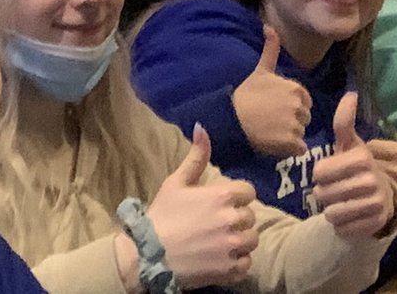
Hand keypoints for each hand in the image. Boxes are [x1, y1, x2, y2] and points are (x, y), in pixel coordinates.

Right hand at [137, 124, 259, 288]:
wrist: (145, 256)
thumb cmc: (161, 216)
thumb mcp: (176, 182)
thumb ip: (196, 156)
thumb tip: (202, 127)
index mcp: (223, 195)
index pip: (248, 191)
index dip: (236, 198)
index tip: (221, 205)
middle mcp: (232, 219)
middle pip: (250, 216)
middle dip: (237, 219)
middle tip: (217, 226)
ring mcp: (232, 246)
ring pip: (252, 240)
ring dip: (240, 241)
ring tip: (220, 243)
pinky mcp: (229, 269)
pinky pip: (247, 263)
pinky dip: (237, 263)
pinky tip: (220, 259)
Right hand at [232, 26, 310, 155]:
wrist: (230, 120)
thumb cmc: (246, 95)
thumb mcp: (261, 70)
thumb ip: (271, 49)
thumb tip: (269, 25)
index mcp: (296, 89)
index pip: (305, 101)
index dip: (291, 107)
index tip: (275, 109)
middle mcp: (300, 106)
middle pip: (305, 118)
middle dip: (292, 121)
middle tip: (271, 122)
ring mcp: (296, 125)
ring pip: (301, 134)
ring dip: (290, 136)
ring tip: (270, 132)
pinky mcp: (291, 144)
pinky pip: (300, 149)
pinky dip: (290, 149)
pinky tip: (275, 144)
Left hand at [313, 93, 396, 238]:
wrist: (390, 196)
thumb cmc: (362, 168)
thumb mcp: (354, 145)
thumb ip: (345, 122)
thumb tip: (350, 93)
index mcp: (364, 157)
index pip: (319, 172)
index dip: (321, 174)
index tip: (334, 172)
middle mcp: (371, 180)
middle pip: (322, 194)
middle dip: (326, 193)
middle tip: (339, 189)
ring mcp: (375, 203)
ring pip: (330, 213)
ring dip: (333, 210)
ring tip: (345, 202)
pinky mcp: (374, 224)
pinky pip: (340, 228)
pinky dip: (342, 225)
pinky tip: (352, 216)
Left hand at [367, 94, 396, 216]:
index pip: (373, 147)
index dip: (368, 148)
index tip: (368, 151)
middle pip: (366, 162)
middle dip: (361, 162)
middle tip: (359, 163)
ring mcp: (392, 189)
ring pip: (364, 179)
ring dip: (359, 177)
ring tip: (357, 176)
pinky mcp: (388, 204)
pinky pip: (367, 197)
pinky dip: (362, 193)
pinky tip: (360, 192)